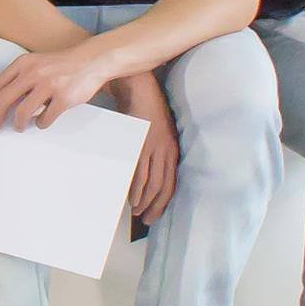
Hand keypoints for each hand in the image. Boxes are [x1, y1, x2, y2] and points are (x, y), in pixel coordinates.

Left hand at [0, 46, 107, 130]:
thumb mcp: (36, 64)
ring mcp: (49, 85)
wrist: (91, 61)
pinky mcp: (64, 98)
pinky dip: (40, 124)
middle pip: (4, 100)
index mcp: (23, 63)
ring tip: (19, 127)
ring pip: (22, 112)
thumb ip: (19, 79)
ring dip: (18, 124)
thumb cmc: (61, 66)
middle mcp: (33, 72)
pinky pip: (45, 118)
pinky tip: (41, 122)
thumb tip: (0, 103)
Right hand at [118, 71, 178, 224]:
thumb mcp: (157, 129)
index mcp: (172, 148)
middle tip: (147, 220)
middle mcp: (167, 150)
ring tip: (136, 211)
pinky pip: (140, 171)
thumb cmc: (145, 106)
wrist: (138, 85)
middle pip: (164, 187)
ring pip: (152, 182)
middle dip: (156, 206)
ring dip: (144, 201)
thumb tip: (148, 167)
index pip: (172, 182)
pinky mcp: (141, 142)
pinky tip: (131, 197)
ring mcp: (154, 147)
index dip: (164, 202)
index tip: (156, 213)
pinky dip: (136, 188)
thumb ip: (155, 148)